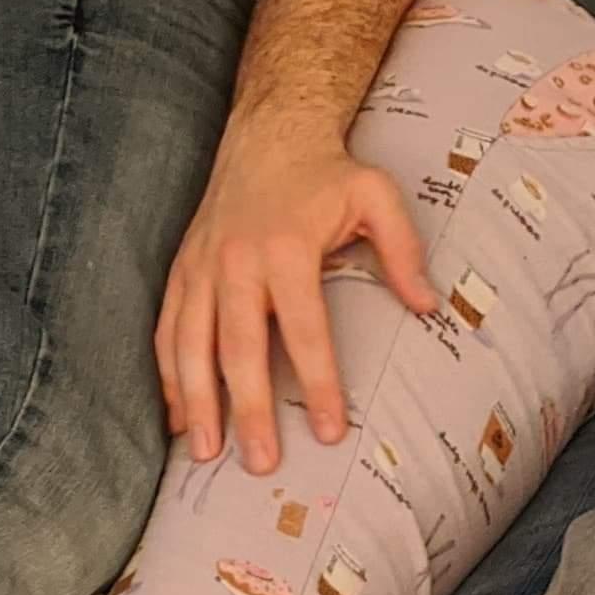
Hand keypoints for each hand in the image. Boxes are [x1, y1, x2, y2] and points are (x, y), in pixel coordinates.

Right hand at [154, 116, 438, 473]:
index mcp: (286, 249)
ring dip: (196, 403)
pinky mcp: (181, 269)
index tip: (329, 431)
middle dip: (247, 410)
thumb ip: (403, 250)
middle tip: (260, 462)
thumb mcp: (377, 196)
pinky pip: (167, 328)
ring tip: (203, 453)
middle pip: (239, 349)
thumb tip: (427, 305)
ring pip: (191, 345)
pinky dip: (168, 374)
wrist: (268, 131)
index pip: (304, 330)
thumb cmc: (327, 171)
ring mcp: (201, 267)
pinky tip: (176, 414)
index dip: (317, 384)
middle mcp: (236, 262)